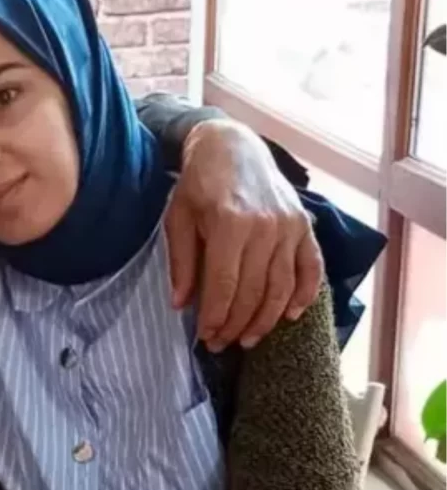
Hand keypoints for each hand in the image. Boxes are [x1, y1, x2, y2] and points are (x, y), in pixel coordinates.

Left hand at [166, 120, 322, 350]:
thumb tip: (180, 305)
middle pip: (254, 292)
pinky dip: (305, 295)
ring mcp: (290, 227)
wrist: (232, 146)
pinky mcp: (305, 226)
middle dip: (235, 324)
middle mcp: (265, 227)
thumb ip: (181, 262)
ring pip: (282, 288)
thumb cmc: (198, 183)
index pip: (224, 285)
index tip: (205, 337)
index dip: (214, 317)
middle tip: (221, 344)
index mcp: (229, 224)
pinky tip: (291, 316)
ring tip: (248, 339)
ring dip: (266, 320)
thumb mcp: (177, 217)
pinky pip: (311, 268)